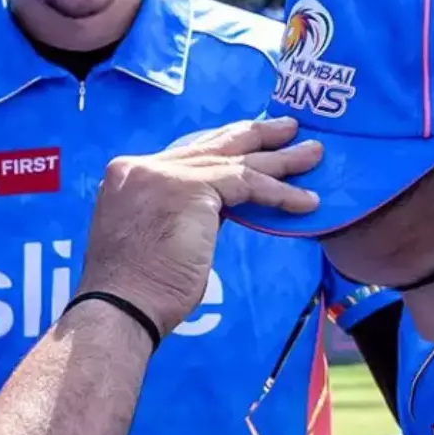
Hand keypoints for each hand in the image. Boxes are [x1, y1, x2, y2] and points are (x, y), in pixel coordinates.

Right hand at [78, 117, 321, 333]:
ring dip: (279, 160)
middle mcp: (143, 166)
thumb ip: (181, 211)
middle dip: (254, 136)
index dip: (223, 147)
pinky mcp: (191, 188)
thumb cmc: (137, 289)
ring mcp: (165, 173)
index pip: (187, 153)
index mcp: (129, 175)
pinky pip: (247, 183)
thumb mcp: (155, 235)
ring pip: (234, 160)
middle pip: (211, 145)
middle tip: (289, 128)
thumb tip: (218, 207)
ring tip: (312, 154)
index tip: (251, 143)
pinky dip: (279, 193)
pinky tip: (305, 200)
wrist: (121, 306)